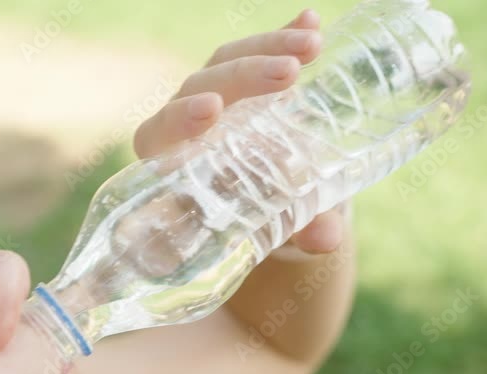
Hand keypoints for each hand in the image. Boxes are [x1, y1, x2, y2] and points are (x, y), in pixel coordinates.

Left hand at [133, 8, 346, 256]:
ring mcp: (218, 97)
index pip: (160, 133)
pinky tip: (311, 21)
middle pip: (202, 86)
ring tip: (312, 46)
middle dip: (243, 76)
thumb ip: (299, 232)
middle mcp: (189, 125)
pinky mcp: (247, 81)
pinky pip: (259, 50)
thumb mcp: (280, 231)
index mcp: (175, 165)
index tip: (212, 112)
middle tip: (288, 75)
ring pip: (228, 60)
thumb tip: (325, 240)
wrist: (278, 205)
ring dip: (268, 48)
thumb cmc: (261, 225)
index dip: (180, 119)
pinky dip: (285, 35)